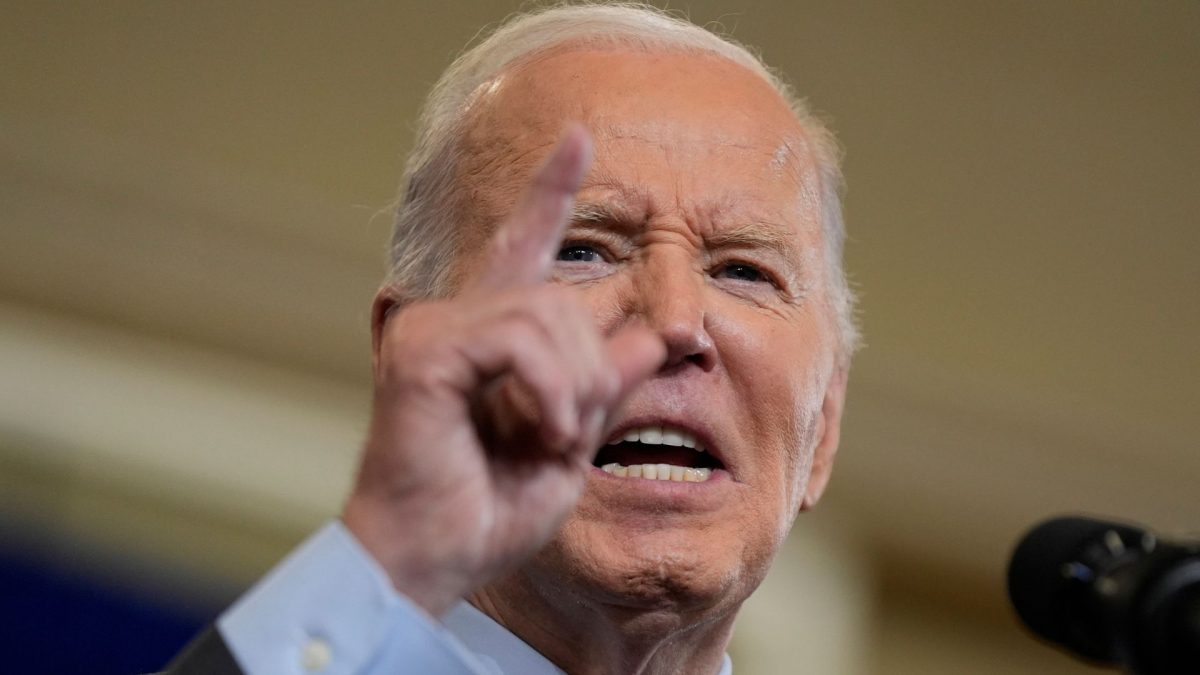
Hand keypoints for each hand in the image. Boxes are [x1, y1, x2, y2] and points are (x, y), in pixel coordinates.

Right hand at [342, 126, 665, 615]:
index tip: (579, 139)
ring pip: (545, 314)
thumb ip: (607, 383)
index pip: (524, 246)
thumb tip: (658, 332)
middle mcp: (456, 321)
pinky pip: (517, 338)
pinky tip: (541, 432)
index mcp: (490, 338)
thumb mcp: (571, 440)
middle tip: (570, 434)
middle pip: (561, 298)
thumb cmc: (487, 511)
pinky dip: (547, 388)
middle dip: (591, 369)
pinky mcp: (424, 352)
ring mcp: (434, 331)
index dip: (551, 192)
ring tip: (553, 439)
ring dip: (573, 386)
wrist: (433, 560)